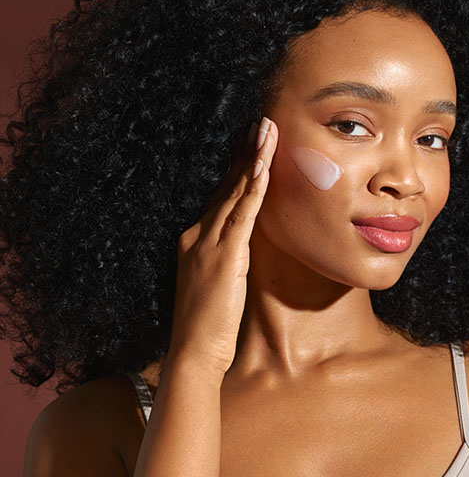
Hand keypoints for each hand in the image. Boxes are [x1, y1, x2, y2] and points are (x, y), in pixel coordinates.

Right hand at [168, 117, 277, 373]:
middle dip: (246, 152)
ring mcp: (209, 242)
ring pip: (236, 191)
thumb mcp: (215, 280)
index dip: (237, 167)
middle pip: (228, 184)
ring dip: (253, 159)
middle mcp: (198, 232)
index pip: (220, 194)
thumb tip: (242, 240)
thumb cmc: (206, 322)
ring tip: (267, 130)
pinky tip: (264, 166)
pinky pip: (243, 214)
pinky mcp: (224, 255)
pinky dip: (254, 188)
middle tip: (262, 123)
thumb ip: (225, 254)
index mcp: (195, 238)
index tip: (251, 143)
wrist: (193, 353)